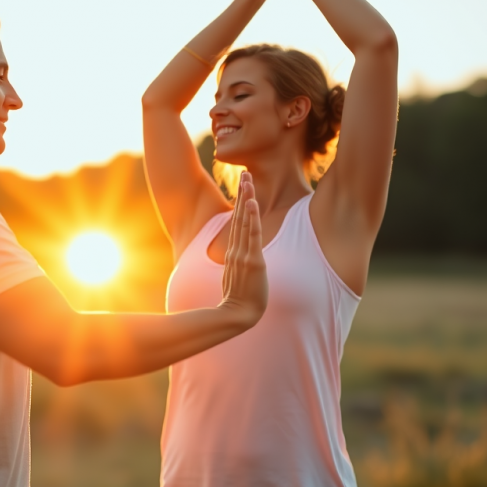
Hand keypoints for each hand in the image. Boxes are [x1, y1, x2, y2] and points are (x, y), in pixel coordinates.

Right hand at [220, 172, 267, 327]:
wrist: (238, 314)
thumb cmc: (239, 299)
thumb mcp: (237, 277)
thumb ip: (238, 265)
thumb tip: (239, 260)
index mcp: (234, 252)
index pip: (237, 222)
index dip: (240, 203)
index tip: (244, 186)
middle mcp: (237, 249)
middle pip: (239, 216)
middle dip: (243, 194)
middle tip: (245, 173)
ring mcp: (243, 254)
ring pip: (245, 221)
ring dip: (247, 199)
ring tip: (248, 180)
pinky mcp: (252, 260)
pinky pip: (252, 235)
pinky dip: (251, 218)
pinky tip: (251, 202)